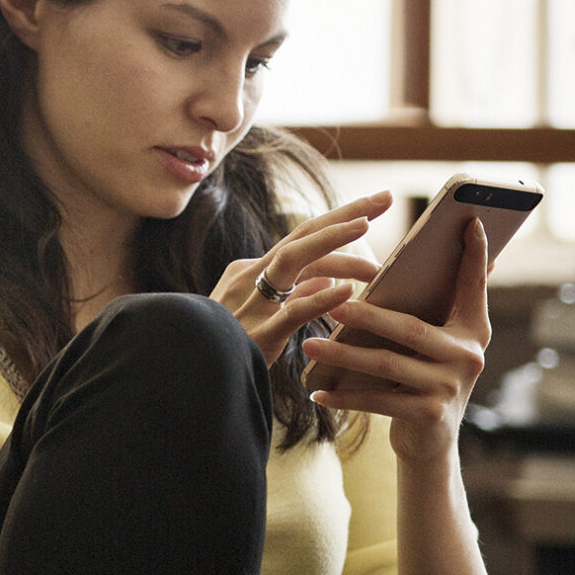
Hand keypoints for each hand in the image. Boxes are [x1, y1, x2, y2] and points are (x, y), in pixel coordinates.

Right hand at [212, 191, 388, 362]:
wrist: (190, 377)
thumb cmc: (227, 349)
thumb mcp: (261, 313)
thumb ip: (295, 294)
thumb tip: (329, 276)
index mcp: (251, 272)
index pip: (302, 239)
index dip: (339, 220)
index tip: (374, 206)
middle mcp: (249, 278)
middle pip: (302, 235)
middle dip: (345, 213)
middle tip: (384, 197)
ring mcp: (251, 304)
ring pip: (292, 260)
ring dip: (331, 241)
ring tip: (366, 228)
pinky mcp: (257, 335)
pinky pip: (292, 312)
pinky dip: (320, 298)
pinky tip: (347, 291)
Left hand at [298, 217, 491, 461]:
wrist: (430, 443)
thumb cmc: (422, 381)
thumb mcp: (433, 346)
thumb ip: (426, 313)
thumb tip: (394, 269)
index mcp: (473, 329)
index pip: (473, 285)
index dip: (475, 254)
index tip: (470, 221)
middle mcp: (469, 356)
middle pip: (410, 329)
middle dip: (367, 316)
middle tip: (333, 305)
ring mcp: (450, 387)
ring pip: (386, 365)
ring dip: (343, 356)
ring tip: (309, 346)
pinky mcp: (430, 415)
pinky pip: (377, 401)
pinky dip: (344, 396)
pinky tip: (317, 392)